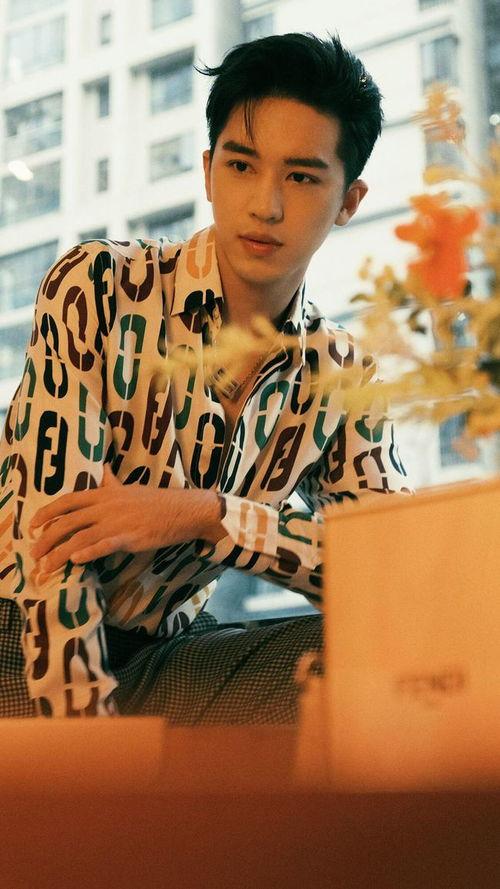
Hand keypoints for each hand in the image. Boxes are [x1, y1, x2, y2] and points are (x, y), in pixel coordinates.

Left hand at [29, 465, 222, 576]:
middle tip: (34, 554)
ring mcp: (118, 521)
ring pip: (80, 537)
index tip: (33, 525)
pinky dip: (88, 552)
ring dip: (59, 554)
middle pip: (68, 521)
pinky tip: (76, 560)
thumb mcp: (130, 488)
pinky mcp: (130, 537)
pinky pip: (104, 545)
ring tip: (47, 567)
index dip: (47, 512)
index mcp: (105, 494)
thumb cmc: (156, 501)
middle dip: (46, 538)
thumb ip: (111, 482)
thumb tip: (103, 469)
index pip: (68, 500)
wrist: (183, 510)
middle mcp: (107, 506)